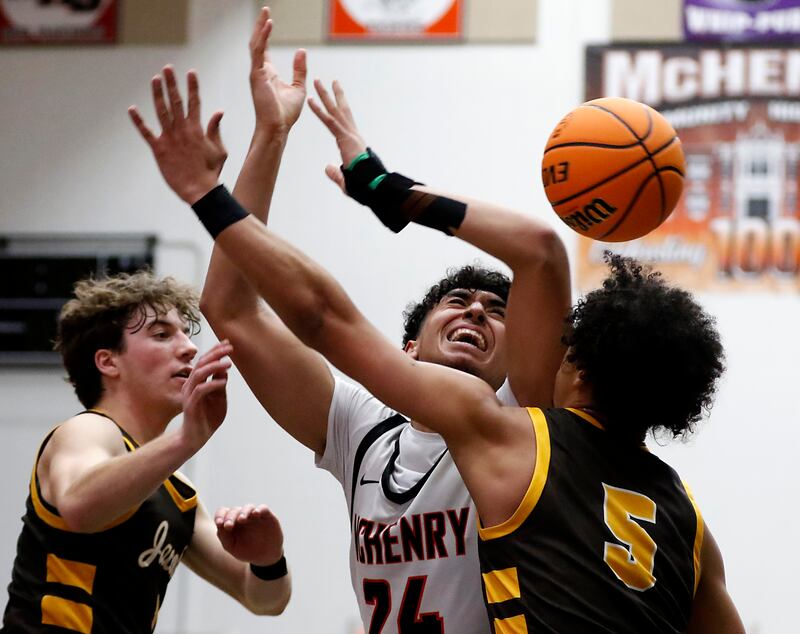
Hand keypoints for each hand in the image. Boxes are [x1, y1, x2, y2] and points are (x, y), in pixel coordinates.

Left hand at [129, 66, 226, 203]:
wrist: (200, 190)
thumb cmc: (211, 172)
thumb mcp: (219, 150)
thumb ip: (216, 129)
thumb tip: (219, 112)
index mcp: (197, 129)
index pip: (195, 102)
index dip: (193, 86)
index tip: (190, 72)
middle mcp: (182, 130)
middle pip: (176, 101)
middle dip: (172, 83)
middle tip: (167, 68)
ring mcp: (169, 138)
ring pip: (162, 111)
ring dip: (158, 94)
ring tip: (155, 79)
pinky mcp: (159, 149)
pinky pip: (146, 133)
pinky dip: (138, 121)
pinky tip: (132, 109)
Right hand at [180, 340, 231, 449]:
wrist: (196, 438)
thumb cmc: (207, 418)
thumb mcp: (219, 398)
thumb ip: (220, 383)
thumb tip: (225, 367)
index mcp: (197, 381)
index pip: (205, 361)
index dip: (215, 351)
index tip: (227, 342)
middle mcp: (191, 385)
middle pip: (201, 363)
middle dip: (215, 354)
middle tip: (229, 348)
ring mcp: (189, 394)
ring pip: (199, 374)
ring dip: (214, 367)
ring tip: (228, 363)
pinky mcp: (191, 405)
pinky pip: (200, 391)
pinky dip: (212, 384)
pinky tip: (223, 382)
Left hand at [215, 504, 283, 565]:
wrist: (265, 557)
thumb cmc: (246, 551)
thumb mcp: (232, 547)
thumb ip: (224, 537)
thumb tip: (219, 525)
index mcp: (232, 522)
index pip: (223, 513)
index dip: (220, 515)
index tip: (219, 523)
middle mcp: (243, 516)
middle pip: (234, 510)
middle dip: (230, 517)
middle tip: (228, 525)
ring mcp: (255, 516)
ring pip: (248, 507)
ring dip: (244, 512)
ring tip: (241, 519)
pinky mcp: (267, 516)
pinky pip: (263, 508)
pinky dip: (259, 509)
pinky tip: (256, 513)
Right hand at [249, 7, 306, 135]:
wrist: (278, 128)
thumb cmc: (286, 113)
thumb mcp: (298, 88)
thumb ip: (299, 70)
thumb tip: (301, 51)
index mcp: (268, 73)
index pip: (264, 48)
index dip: (266, 33)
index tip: (269, 19)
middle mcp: (260, 71)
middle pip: (258, 42)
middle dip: (260, 25)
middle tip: (265, 9)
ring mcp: (256, 72)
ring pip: (256, 44)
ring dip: (260, 28)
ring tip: (266, 13)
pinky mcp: (257, 75)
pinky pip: (258, 51)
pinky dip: (263, 37)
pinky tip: (268, 25)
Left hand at [308, 80, 367, 188]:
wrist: (374, 185)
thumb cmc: (365, 185)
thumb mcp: (346, 179)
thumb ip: (336, 173)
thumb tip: (327, 168)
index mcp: (354, 143)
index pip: (345, 122)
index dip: (340, 109)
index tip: (336, 99)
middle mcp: (353, 134)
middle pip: (342, 110)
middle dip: (334, 95)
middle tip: (328, 81)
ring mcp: (350, 134)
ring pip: (335, 110)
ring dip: (325, 95)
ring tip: (317, 81)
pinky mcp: (345, 138)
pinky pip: (329, 121)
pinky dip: (319, 110)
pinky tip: (310, 100)